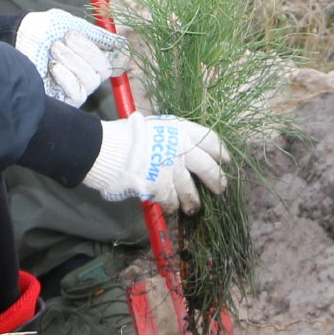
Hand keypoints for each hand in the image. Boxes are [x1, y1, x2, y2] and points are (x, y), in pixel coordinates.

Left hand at [15, 9, 129, 104]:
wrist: (17, 38)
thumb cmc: (42, 29)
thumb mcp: (71, 24)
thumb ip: (96, 34)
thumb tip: (120, 42)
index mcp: (91, 55)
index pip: (117, 61)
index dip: (120, 55)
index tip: (114, 46)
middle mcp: (86, 73)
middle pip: (104, 70)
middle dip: (86, 51)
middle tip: (65, 39)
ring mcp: (75, 88)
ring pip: (90, 80)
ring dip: (72, 61)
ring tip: (54, 49)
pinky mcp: (63, 101)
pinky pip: (76, 93)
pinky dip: (66, 77)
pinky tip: (53, 67)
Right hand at [83, 114, 228, 213]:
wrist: (108, 149)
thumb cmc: (128, 134)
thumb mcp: (156, 126)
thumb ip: (173, 136)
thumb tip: (183, 148)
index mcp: (181, 130)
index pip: (211, 141)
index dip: (221, 152)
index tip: (225, 160)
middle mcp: (182, 150)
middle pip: (209, 168)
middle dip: (217, 181)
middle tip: (220, 189)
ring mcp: (172, 171)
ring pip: (191, 192)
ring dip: (193, 201)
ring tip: (193, 208)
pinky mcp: (161, 189)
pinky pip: (171, 201)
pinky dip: (172, 206)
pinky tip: (171, 208)